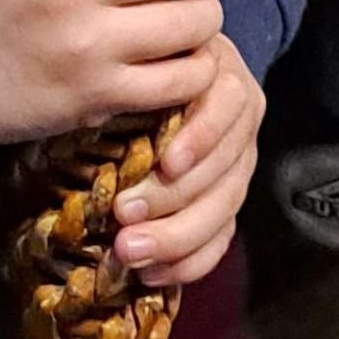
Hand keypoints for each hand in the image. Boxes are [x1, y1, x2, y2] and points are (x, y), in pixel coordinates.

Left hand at [112, 31, 264, 291]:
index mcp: (217, 75)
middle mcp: (238, 118)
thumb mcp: (128, 64)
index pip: (226, 104)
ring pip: (225, 207)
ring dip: (178, 236)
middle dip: (174, 197)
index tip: (168, 163)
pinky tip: (153, 273)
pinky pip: (221, 238)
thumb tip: (100, 108)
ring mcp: (237, 161)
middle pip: (225, 166)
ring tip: (129, 251)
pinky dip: (189, 261)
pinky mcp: (228, 200)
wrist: (143, 84)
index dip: (203, 135)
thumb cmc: (124, 68)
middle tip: (122, 215)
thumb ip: (128, 82)